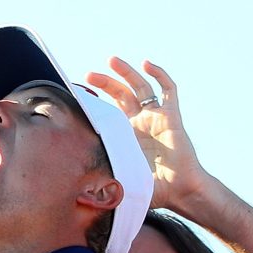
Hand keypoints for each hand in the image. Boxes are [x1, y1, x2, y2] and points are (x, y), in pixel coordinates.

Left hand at [85, 58, 208, 211]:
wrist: (180, 191)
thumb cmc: (152, 190)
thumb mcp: (119, 180)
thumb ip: (101, 179)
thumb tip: (73, 189)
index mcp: (125, 136)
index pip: (107, 112)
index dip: (94, 102)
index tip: (77, 94)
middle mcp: (140, 123)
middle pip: (121, 95)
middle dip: (106, 82)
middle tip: (89, 75)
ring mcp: (156, 117)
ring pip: (140, 87)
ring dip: (127, 72)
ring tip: (112, 61)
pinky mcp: (172, 116)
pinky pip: (168, 90)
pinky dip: (159, 75)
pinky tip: (148, 64)